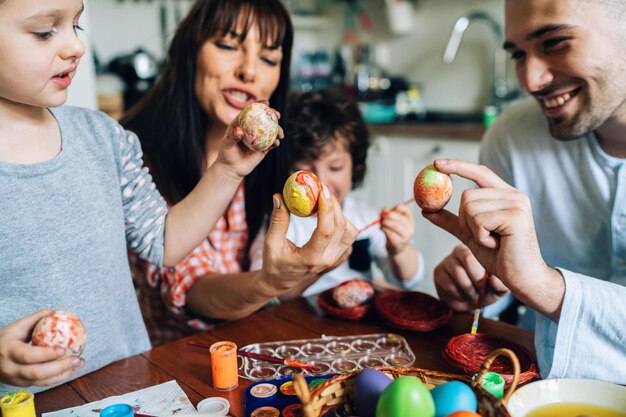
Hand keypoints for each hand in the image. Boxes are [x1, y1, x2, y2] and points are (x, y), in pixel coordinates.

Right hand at [0, 310, 84, 386]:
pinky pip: (43, 383)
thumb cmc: (5, 339)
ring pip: (42, 381)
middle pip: (37, 373)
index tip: (64, 348)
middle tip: (77, 358)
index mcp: (8, 351)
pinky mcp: (23, 384)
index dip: (47, 354)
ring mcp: (16, 379)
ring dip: (64, 374)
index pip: (28, 356)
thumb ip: (35, 318)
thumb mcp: (16, 327)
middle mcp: (11, 369)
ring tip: (79, 363)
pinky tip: (72, 369)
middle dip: (60, 367)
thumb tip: (55, 312)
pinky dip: (60, 377)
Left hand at [216, 100, 284, 178]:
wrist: (231, 169)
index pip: (251, 111)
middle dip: (273, 115)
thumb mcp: (227, 144)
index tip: (266, 102)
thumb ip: (233, 136)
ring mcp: (258, 139)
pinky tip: (277, 143)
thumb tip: (240, 130)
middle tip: (277, 115)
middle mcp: (252, 130)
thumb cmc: (226, 155)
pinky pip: (272, 144)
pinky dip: (276, 142)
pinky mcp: (263, 148)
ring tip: (280, 133)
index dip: (259, 105)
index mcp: (242, 124)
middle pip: (264, 119)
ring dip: (278, 129)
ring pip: (271, 131)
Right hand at [261, 186, 357, 292]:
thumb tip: (279, 197)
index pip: (326, 231)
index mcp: (311, 258)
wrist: (280, 282)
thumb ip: (278, 220)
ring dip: (341, 215)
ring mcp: (335, 259)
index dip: (327, 208)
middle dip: (334, 205)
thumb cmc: (274, 264)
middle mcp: (327, 259)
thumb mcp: (271, 243)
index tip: (322, 190)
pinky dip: (343, 224)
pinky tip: (327, 217)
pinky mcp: (338, 257)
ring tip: (324, 205)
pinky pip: (349, 237)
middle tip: (321, 190)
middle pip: (341, 227)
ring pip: (350, 232)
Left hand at [380, 203, 414, 254]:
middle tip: (382, 217)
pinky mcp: (399, 243)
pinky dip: (384, 229)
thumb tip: (384, 209)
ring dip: (385, 223)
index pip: (407, 210)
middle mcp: (410, 227)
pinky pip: (390, 234)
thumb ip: (388, 213)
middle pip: (400, 218)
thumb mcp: (392, 221)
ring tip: (381, 223)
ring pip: (395, 226)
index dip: (397, 207)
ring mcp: (406, 236)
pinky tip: (381, 228)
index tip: (389, 210)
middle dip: (388, 216)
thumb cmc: (394, 232)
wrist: (397, 247)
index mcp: (410, 220)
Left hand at [423, 159, 563, 318]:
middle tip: (483, 236)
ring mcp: (516, 203)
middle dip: (465, 220)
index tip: (436, 164)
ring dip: (473, 230)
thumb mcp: (470, 235)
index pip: (479, 172)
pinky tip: (496, 244)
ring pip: (469, 207)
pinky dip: (480, 236)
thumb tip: (426, 210)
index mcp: (505, 195)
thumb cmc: (499, 256)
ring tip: (492, 241)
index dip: (458, 166)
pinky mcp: (515, 215)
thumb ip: (451, 221)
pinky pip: (478, 220)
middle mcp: (513, 194)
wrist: (522, 277)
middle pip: (466, 195)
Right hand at [434, 244, 508, 311]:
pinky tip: (463, 296)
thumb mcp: (498, 288)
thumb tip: (493, 280)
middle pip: (465, 262)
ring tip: (473, 295)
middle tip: (480, 292)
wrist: (471, 301)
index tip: (486, 285)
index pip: (474, 256)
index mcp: (476, 249)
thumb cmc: (487, 290)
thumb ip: (500, 284)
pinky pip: (448, 285)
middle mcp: (459, 251)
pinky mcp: (438, 273)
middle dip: (475, 282)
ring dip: (468, 291)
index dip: (480, 274)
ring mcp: (446, 261)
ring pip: (457, 276)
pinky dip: (459, 295)